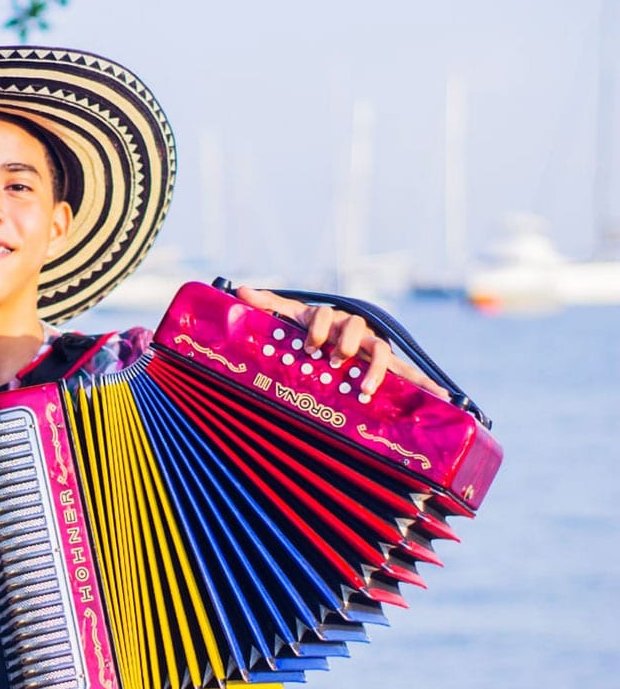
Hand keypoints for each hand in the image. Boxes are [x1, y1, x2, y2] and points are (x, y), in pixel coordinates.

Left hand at [236, 286, 448, 398]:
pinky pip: (410, 375)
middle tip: (332, 361)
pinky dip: (428, 385)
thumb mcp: (286, 319)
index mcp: (331, 320)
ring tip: (365, 390)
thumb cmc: (307, 332)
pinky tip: (446, 398)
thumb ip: (267, 305)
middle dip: (345, 344)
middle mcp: (355, 332)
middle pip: (356, 331)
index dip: (317, 327)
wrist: (332, 345)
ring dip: (375, 372)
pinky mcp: (388, 370)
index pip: (326, 316)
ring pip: (382, 355)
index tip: (308, 344)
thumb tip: (241, 290)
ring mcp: (372, 349)